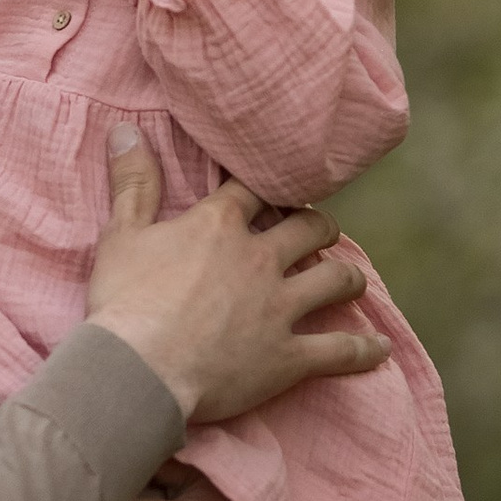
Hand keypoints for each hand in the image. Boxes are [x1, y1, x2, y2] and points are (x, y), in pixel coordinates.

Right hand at [83, 125, 386, 423]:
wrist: (138, 371)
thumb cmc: (123, 302)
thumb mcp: (120, 234)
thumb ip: (133, 183)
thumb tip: (124, 130)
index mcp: (220, 225)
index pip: (254, 189)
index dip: (266, 186)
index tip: (272, 188)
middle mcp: (259, 258)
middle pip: (308, 228)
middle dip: (318, 226)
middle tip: (317, 232)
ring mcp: (280, 307)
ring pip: (335, 279)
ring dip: (347, 276)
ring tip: (350, 278)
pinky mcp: (289, 356)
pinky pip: (340, 350)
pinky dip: (364, 349)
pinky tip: (379, 348)